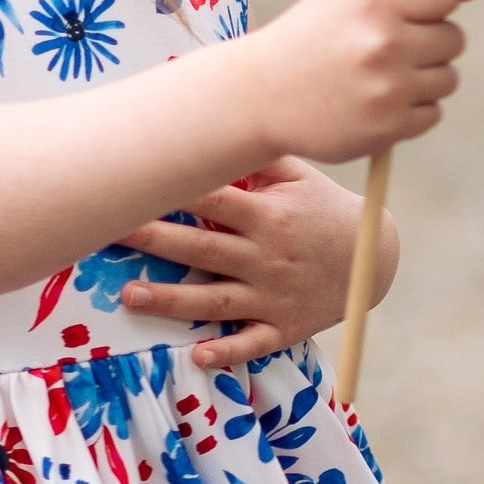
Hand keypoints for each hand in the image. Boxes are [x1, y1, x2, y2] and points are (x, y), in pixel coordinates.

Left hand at [114, 162, 398, 368]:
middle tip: (108, 232)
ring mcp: (274, 296)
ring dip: (171, 300)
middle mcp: (267, 256)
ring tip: (129, 295)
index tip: (133, 185)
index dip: (174, 191)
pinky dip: (227, 352)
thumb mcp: (300, 178)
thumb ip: (257, 159)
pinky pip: (252, 343)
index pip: (214, 200)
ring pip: (215, 299)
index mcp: (268, 215)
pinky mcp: (284, 328)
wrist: (375, 260)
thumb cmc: (324, 210)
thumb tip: (213, 127)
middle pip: (202, 247)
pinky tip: (197, 355)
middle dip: (155, 240)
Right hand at [236, 0, 483, 165]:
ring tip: (380, 76)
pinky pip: (433, 114)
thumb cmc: (313, 33)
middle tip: (387, 47)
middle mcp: (384, 42)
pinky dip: (413, 110)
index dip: (434, 2)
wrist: (262, 95)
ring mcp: (387, 89)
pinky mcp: (388, 129)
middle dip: (430, 41)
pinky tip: (377, 101)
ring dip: (424, 77)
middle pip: (455, 38)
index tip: (410, 10)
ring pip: (448, 79)